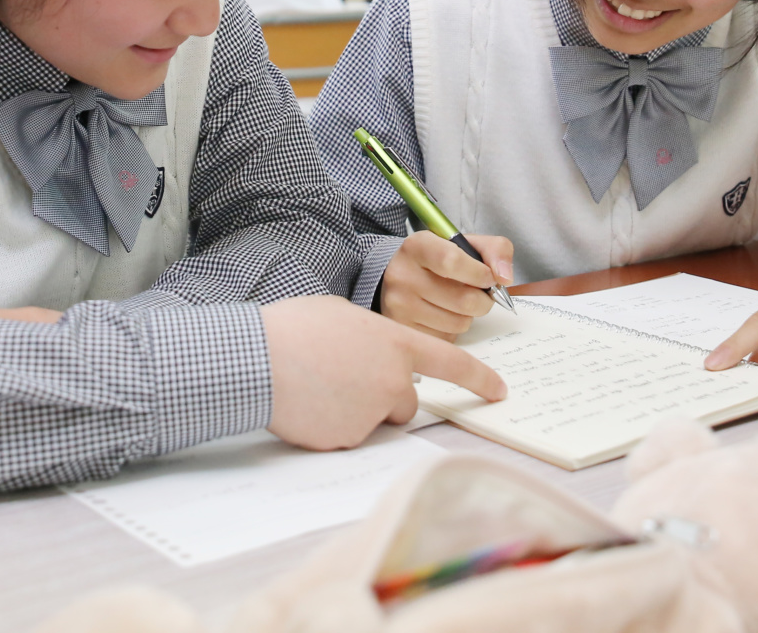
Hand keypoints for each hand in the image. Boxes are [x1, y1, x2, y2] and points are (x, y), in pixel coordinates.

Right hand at [263, 295, 505, 449]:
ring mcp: (371, 414)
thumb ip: (369, 335)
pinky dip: (331, 425)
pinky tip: (308, 405)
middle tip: (342, 378)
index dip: (478, 379)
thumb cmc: (293, 329)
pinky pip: (347, 436)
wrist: (258, 360)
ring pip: (374, 419)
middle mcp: (392, 381)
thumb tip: (369, 351)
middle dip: (383, 396)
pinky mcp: (348, 440)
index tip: (499, 391)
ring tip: (317, 387)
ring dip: (356, 410)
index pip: (451, 364)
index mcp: (394, 343)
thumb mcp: (340, 315)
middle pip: (406, 402)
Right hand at [378, 232, 514, 340]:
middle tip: (479, 293)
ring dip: (468, 316)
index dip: (480, 274)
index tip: (489, 278)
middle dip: (483, 300)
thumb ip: (495, 250)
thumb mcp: (465, 244)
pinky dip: (453, 329)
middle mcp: (402, 275)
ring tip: (457, 302)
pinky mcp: (404, 330)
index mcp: (418, 247)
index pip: (453, 262)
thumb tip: (505, 278)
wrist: (401, 276)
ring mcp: (399, 306)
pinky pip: (447, 339)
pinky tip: (443, 314)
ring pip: (459, 323)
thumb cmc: (439, 260)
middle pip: (463, 300)